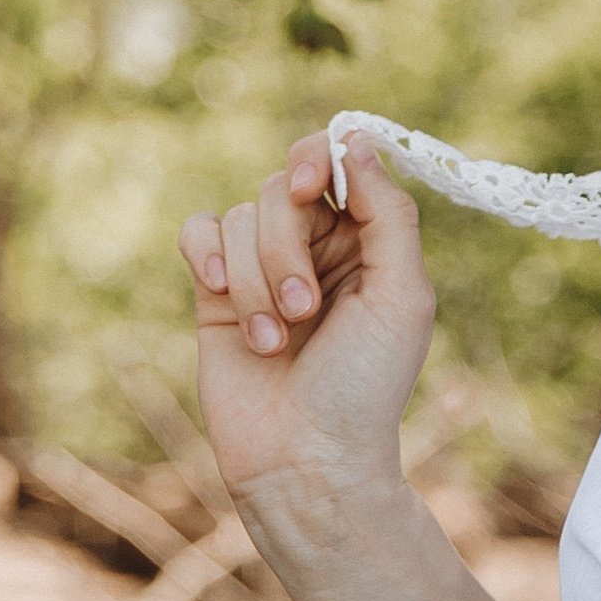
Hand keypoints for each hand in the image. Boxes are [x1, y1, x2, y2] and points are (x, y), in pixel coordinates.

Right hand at [178, 130, 434, 514]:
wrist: (304, 460)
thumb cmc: (364, 387)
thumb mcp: (401, 296)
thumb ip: (387, 214)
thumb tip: (355, 140)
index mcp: (368, 241)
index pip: (338, 162)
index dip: (319, 158)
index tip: (311, 184)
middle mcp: (317, 246)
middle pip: (283, 188)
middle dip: (288, 247)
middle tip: (306, 311)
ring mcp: (263, 267)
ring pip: (242, 217)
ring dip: (256, 280)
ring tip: (275, 341)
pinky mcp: (216, 291)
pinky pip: (199, 231)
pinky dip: (208, 256)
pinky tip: (217, 293)